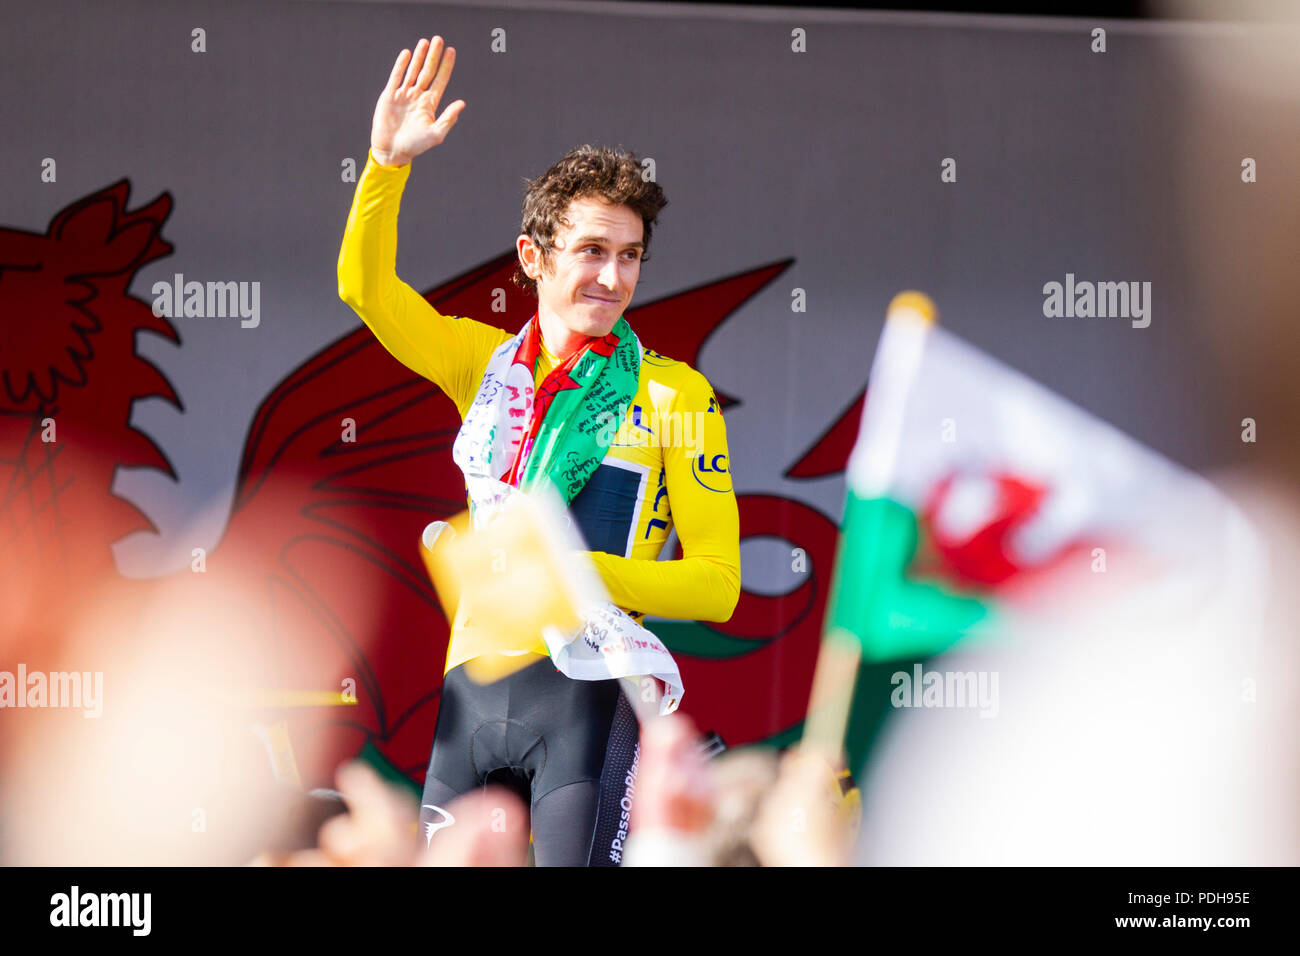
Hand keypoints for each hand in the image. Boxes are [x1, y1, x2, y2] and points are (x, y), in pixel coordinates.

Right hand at [370, 36, 465, 166]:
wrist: (392, 151)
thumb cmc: (415, 146)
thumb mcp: (435, 134)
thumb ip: (448, 118)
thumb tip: (462, 103)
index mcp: (430, 104)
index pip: (440, 80)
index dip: (446, 66)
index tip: (451, 51)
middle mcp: (418, 96)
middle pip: (428, 71)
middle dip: (434, 56)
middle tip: (439, 39)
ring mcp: (404, 94)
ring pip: (413, 71)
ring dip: (419, 56)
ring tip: (425, 42)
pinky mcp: (390, 95)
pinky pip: (396, 77)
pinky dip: (401, 65)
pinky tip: (408, 53)